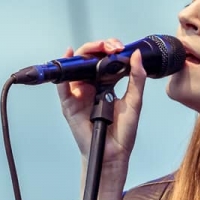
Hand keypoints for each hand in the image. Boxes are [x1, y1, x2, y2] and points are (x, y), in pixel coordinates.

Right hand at [56, 38, 147, 187]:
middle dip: (98, 47)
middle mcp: (91, 86)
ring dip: (83, 54)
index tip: (119, 47)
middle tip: (110, 47)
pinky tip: (67, 58)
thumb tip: (136, 55)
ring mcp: (79, 94)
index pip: (103, 59)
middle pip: (88, 59)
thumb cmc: (122, 132)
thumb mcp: (135, 101)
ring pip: (75, 68)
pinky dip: (63, 73)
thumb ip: (136, 78)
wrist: (113, 152)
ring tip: (95, 49)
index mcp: (106, 84)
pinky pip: (63, 86)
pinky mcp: (69, 104)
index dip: (109, 49)